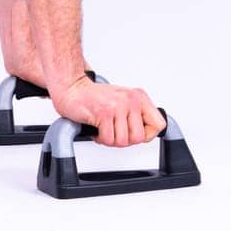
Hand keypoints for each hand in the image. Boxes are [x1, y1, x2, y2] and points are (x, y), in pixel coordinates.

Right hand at [49, 72, 165, 146]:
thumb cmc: (95, 97)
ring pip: (123, 141)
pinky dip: (100, 138)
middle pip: (139, 138)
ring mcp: (118, 106)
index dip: (146, 135)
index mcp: (139, 97)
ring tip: (104, 128)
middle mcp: (131, 100)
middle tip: (113, 131)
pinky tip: (96, 128)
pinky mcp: (104, 114)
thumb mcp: (123, 101)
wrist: (72, 89)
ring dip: (110, 139)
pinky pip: (108, 139)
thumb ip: (137, 115)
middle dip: (124, 140)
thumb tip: (147, 134)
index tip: (134, 132)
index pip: (158, 125)